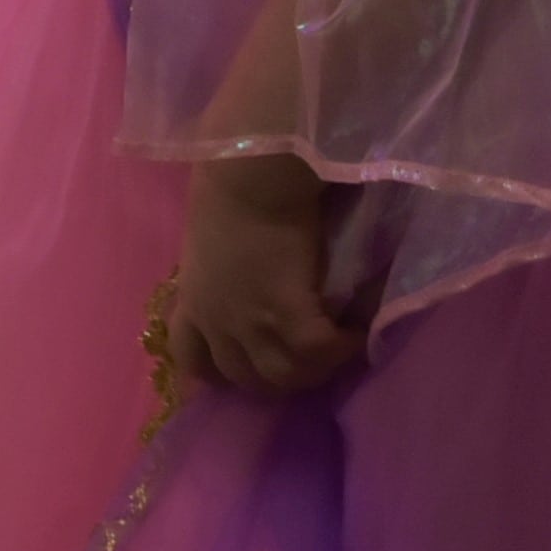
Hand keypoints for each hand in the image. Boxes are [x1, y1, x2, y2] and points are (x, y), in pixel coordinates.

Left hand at [170, 154, 356, 397]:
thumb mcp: (210, 242)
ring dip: (313, 370)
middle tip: (309, 360)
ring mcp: (249, 321)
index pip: (192, 360)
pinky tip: (357, 334)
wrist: (252, 171)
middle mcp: (216, 320)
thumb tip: (244, 278)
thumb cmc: (230, 187)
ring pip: (283, 376)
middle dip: (277, 378)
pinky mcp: (286, 312)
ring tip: (337, 350)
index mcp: (193, 301)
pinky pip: (317, 352)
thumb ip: (220, 272)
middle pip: (243, 378)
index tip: (248, 365)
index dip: (220, 372)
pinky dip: (341, 349)